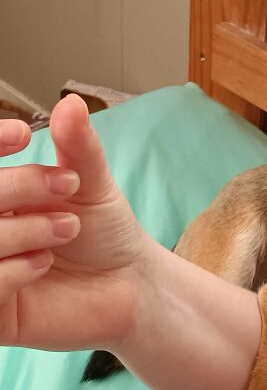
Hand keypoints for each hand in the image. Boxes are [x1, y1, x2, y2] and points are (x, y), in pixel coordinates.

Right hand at [0, 95, 146, 349]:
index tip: (21, 135)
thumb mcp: (90, 184)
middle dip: (17, 186)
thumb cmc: (104, 233)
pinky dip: (13, 269)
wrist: (131, 285)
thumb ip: (77, 146)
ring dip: (22, 228)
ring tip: (67, 228)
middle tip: (67, 186)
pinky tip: (43, 265)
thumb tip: (71, 104)